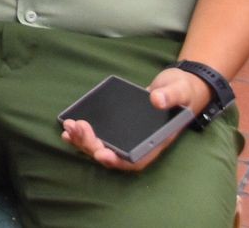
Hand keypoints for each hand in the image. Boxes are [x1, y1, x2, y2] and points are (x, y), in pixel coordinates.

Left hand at [60, 69, 210, 171]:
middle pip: (113, 154)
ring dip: (83, 141)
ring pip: (102, 148)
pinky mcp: (118, 129)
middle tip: (78, 128)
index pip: (136, 160)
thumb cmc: (181, 92)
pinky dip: (82, 136)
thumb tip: (156, 100)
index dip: (118, 160)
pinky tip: (67, 129)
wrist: (176, 87)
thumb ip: (170, 96)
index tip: (102, 154)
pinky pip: (98, 136)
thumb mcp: (179, 90)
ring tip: (68, 127)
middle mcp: (139, 144)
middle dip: (92, 145)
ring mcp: (127, 138)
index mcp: (155, 142)